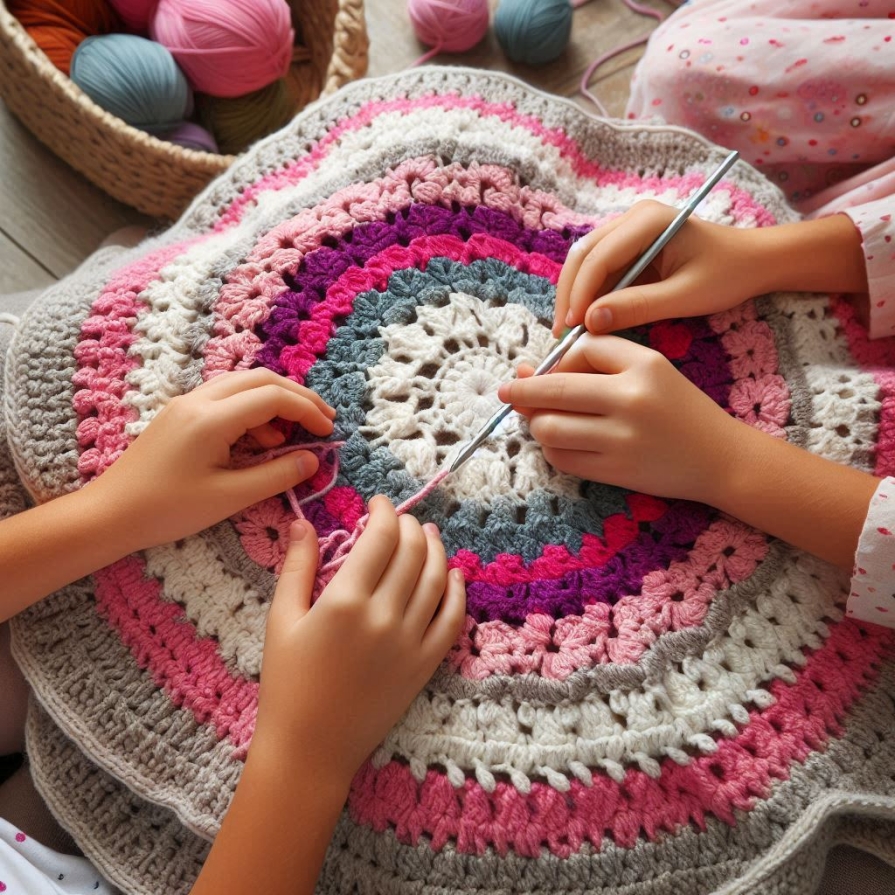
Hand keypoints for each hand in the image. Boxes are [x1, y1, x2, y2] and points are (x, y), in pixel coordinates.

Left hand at [94, 369, 335, 549]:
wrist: (109, 514)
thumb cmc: (167, 510)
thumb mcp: (229, 498)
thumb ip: (276, 475)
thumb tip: (312, 460)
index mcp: (211, 418)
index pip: (273, 397)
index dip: (307, 410)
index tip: (329, 430)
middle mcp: (199, 400)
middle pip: (261, 379)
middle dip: (297, 397)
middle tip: (323, 420)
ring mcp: (187, 404)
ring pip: (243, 384)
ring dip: (275, 401)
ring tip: (292, 437)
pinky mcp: (180, 414)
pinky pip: (226, 398)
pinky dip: (252, 411)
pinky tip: (259, 442)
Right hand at [255, 497, 465, 784]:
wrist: (310, 748)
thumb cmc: (286, 684)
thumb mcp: (281, 619)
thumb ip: (296, 566)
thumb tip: (302, 522)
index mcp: (345, 601)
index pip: (380, 538)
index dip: (383, 512)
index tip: (377, 503)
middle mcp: (384, 616)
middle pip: (412, 552)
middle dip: (408, 526)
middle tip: (400, 518)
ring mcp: (410, 641)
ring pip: (437, 579)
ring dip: (436, 550)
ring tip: (428, 534)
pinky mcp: (425, 665)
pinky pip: (452, 620)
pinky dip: (457, 592)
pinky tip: (453, 576)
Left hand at [498, 335, 740, 503]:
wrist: (720, 458)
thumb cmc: (679, 408)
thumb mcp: (650, 367)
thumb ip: (597, 359)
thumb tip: (532, 369)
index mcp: (642, 366)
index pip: (577, 353)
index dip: (553, 362)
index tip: (538, 371)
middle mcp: (630, 401)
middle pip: (552, 391)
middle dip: (522, 391)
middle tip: (508, 391)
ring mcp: (621, 440)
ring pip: (549, 428)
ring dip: (537, 423)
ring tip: (544, 419)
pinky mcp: (615, 472)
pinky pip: (561, 458)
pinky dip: (552, 448)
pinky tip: (561, 440)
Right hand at [554, 200, 763, 336]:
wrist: (752, 262)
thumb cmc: (727, 275)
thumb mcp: (686, 297)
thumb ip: (639, 308)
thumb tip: (592, 321)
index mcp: (648, 220)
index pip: (599, 257)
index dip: (580, 294)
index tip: (573, 328)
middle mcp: (631, 218)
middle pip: (583, 255)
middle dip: (569, 295)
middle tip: (561, 334)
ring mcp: (628, 230)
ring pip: (585, 263)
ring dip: (574, 296)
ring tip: (569, 332)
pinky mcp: (629, 247)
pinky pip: (600, 271)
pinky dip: (589, 296)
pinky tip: (586, 321)